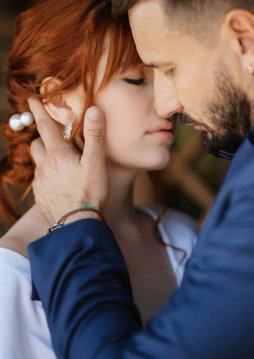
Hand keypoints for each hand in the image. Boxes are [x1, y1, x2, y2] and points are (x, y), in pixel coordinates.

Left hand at [29, 98, 108, 224]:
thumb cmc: (89, 192)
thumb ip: (94, 136)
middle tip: (56, 141)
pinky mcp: (41, 196)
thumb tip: (93, 110)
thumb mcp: (95, 162)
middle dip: (43, 139)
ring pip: (38, 164)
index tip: (32, 99)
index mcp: (57, 154)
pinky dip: (47, 177)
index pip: (45, 126)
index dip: (39, 111)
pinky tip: (60, 184)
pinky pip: (40, 181)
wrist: (77, 224)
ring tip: (61, 165)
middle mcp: (44, 166)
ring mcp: (41, 182)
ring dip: (46, 159)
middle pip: (36, 145)